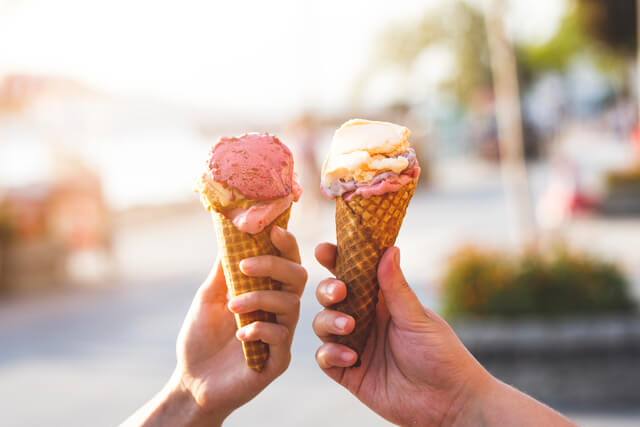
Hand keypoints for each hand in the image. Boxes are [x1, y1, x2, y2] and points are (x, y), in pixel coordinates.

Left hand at [122, 226, 306, 426]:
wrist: (192, 380)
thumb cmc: (202, 337)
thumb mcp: (209, 296)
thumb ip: (223, 270)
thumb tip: (231, 233)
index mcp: (268, 291)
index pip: (287, 261)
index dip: (286, 244)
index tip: (273, 230)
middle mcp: (280, 310)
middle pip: (298, 277)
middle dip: (273, 265)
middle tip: (244, 266)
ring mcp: (282, 334)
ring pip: (290, 304)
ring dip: (258, 298)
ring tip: (231, 306)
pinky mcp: (279, 360)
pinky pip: (281, 336)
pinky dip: (260, 328)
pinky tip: (240, 334)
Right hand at [313, 244, 489, 425]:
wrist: (448, 402)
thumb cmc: (440, 354)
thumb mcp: (417, 318)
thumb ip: (396, 287)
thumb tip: (389, 249)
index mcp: (382, 301)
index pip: (354, 274)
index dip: (336, 260)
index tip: (324, 250)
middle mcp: (364, 320)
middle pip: (331, 297)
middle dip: (327, 290)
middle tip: (339, 292)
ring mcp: (355, 345)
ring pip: (322, 324)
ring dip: (329, 321)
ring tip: (349, 327)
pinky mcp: (349, 373)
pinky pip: (325, 358)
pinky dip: (332, 354)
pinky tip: (352, 358)